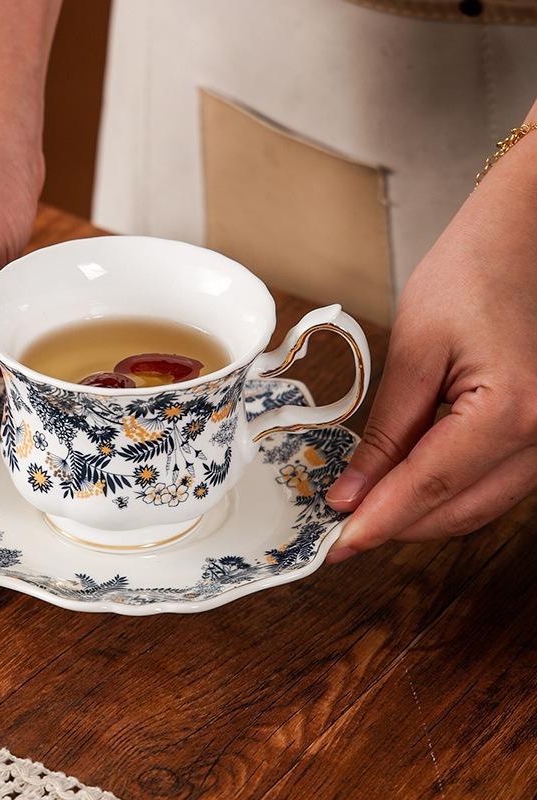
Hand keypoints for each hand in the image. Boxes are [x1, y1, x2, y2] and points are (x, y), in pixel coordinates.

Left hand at [325, 128, 536, 561]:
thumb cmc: (472, 273)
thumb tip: (354, 490)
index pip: (430, 486)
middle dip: (397, 526)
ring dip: (420, 514)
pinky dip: (445, 491)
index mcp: (511, 411)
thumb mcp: (414, 350)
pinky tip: (405, 486)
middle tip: (341, 534)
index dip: (378, 520)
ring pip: (478, 505)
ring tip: (364, 510)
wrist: (524, 236)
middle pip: (459, 510)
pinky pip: (491, 483)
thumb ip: (386, 431)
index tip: (337, 545)